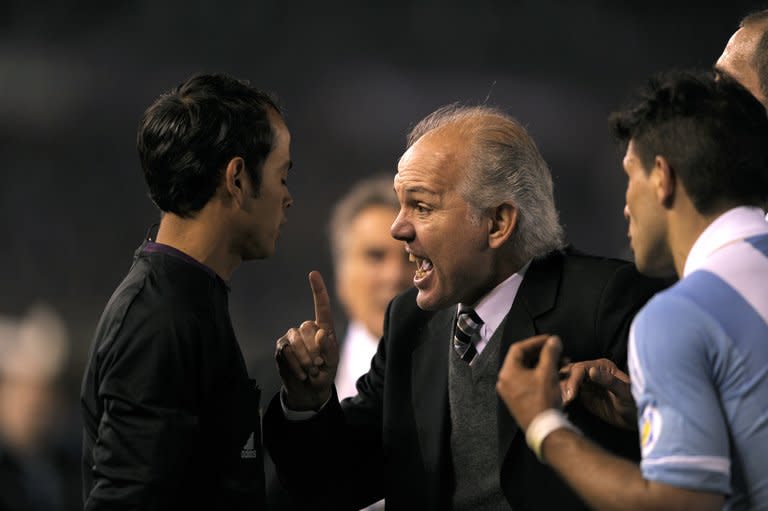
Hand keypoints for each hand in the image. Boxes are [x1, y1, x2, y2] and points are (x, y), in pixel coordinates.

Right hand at [275, 271, 339, 410]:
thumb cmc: (325, 373)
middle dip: (314, 349)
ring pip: (296, 339)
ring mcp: (292, 337)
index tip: (313, 273)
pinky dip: (295, 364)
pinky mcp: (282, 348)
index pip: (321, 306)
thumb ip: (330, 348)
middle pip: (308, 328)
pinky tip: (301, 374)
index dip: (318, 289)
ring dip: (304, 357)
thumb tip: (321, 333)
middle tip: (318, 366)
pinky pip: (286, 350)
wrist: (309, 391)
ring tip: (311, 371)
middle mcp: (307, 329)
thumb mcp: (333, 363)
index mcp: (324, 328)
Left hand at [497, 334, 562, 429]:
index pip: (518, 348)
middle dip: (540, 353)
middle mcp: (504, 381)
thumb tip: (554, 340)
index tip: (549, 340)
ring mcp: (509, 391)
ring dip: (542, 364)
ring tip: (559, 362)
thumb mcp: (548, 373)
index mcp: (507, 372)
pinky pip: (526, 381)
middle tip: (555, 350)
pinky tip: (553, 374)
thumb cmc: (544, 399)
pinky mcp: (516, 399)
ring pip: (525, 370)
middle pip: (521, 359)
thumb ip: (550, 353)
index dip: (535, 341)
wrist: (545, 429)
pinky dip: (538, 375)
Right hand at [560, 359, 635, 429]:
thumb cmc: (635, 403)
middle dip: (562, 384)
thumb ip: (609, 381)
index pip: (580, 369)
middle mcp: (592, 372)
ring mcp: (586, 384)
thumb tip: (592, 371)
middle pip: (569, 373)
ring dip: (560, 391)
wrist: (637, 419)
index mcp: (602, 367)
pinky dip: (563, 397)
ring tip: (559, 404)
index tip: (570, 395)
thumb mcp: (625, 392)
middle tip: (559, 399)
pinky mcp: (583, 396)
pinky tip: (561, 406)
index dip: (572, 380)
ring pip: (566, 382)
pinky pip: (569, 393)